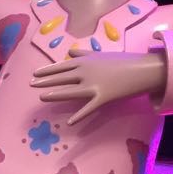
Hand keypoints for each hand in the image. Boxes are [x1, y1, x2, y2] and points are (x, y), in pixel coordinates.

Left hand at [31, 48, 165, 124]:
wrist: (141, 69)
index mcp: (84, 61)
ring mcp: (93, 85)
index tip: (34, 74)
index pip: (61, 66)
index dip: (46, 71)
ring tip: (42, 97)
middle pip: (61, 78)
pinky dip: (80, 116)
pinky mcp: (103, 97)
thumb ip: (83, 53)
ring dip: (55, 95)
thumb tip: (69, 51)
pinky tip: (70, 122)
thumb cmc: (120, 61)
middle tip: (31, 85)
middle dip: (45, 82)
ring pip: (70, 91)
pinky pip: (89, 108)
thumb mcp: (99, 54)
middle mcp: (86, 72)